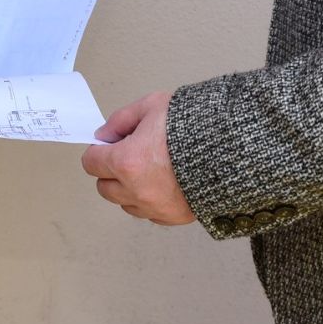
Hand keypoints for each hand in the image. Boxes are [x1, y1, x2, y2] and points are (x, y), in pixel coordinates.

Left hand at [80, 91, 195, 224]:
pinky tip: (163, 183)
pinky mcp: (172, 217)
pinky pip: (148, 214)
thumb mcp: (152, 106)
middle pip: (104, 188)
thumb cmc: (194, 125)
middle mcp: (136, 190)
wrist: (231, 147)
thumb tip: (104, 135)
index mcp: (126, 162)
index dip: (97, 151)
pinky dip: (149, 201)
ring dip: (128, 189)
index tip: (107, 146)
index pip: (91, 163)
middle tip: (128, 155)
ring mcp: (154, 207)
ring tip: (148, 169)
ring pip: (124, 204)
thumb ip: (121, 120)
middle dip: (110, 171)